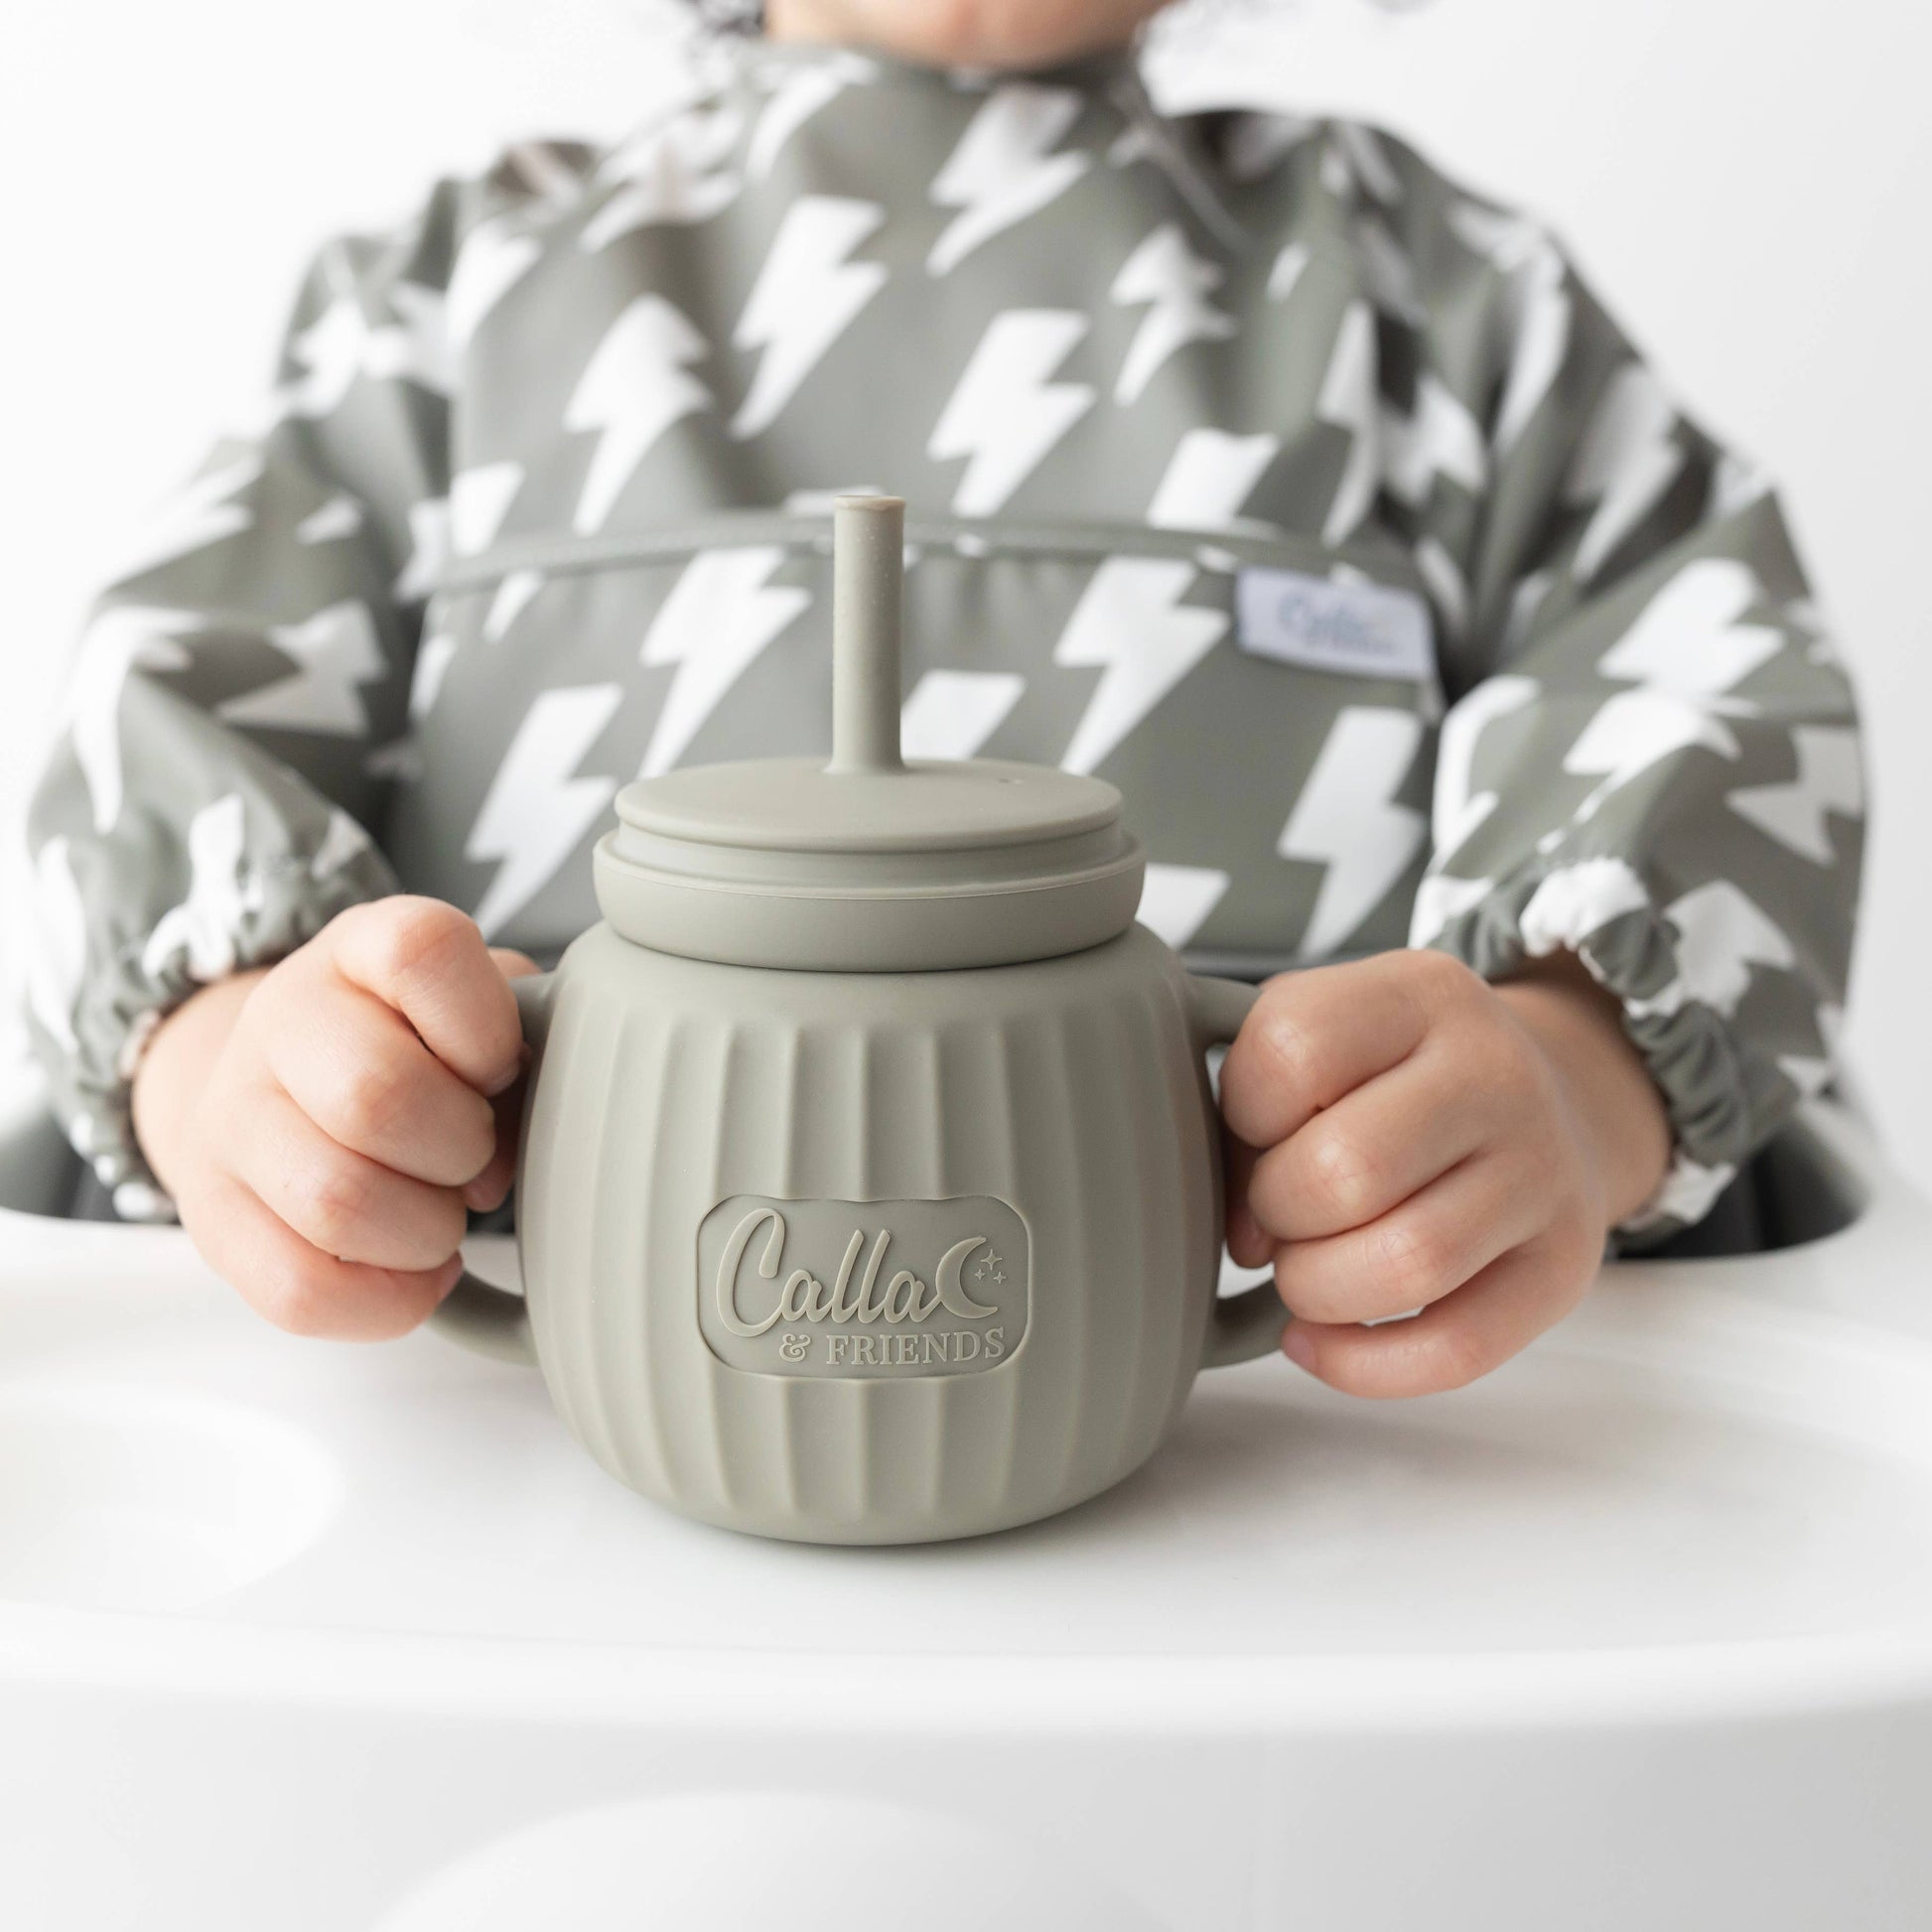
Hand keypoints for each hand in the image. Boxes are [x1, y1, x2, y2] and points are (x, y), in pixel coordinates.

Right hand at [132, 898, 535, 1339]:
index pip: (423, 954)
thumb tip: (570, 1097)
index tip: (501, 1071)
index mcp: (362, 947)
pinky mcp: (210, 1214)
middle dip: (462, 1153)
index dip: (486, 1033)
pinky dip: (385, 1299)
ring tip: (445, 1218)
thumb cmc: (423, 1052)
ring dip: (426, 1233)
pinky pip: (299, 1288)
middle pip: (375, 1096)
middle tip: (480, 1165)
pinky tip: (415, 1270)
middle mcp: (282, 1016)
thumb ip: (533, 1028)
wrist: (288, 1087)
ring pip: (335, 1201)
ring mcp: (232, 1115)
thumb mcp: (481, 1006)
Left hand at [1220, 949, 1671, 1397]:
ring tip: (1304, 1272)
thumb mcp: (1333, 1028)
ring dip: (1317, 1289)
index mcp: (1420, 994)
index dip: (1244, 1112)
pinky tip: (1318, 1340)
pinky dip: (1362, 1365)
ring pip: (1408, 1264)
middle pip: (1348, 1169)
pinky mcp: (1563, 1265)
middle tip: (1276, 1216)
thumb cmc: (1401, 1074)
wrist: (1549, 1095)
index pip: (1295, 1048)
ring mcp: (1542, 1170)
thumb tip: (1237, 1222)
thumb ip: (1259, 1086)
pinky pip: (1457, 1348)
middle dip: (1278, 1213)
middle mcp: (1496, 1072)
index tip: (1254, 1137)